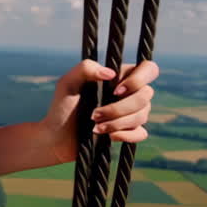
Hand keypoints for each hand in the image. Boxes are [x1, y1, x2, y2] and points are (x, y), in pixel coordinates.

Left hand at [40, 59, 157, 162]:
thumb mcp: (68, 83)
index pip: (149, 69)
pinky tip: (109, 136)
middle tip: (94, 114)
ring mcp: (131, 113)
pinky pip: (141, 133)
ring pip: (143, 115)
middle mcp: (129, 94)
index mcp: (119, 77)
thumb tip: (111, 74)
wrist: (57, 138)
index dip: (138, 79)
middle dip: (119, 108)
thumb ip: (85, 68)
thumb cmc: (62, 107)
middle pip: (146, 96)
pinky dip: (126, 135)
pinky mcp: (129, 132)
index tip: (115, 90)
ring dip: (117, 122)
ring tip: (95, 127)